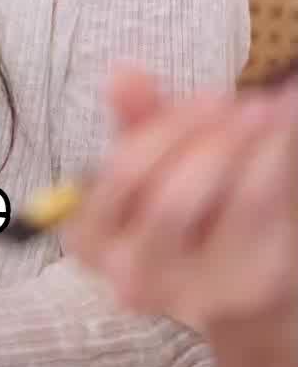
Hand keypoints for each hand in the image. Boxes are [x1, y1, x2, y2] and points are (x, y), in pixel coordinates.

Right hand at [68, 68, 297, 329]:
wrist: (228, 276)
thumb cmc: (179, 207)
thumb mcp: (149, 158)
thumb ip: (134, 118)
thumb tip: (121, 73)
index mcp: (89, 237)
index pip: (124, 174)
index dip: (170, 128)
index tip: (212, 97)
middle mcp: (130, 276)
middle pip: (172, 197)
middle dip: (213, 139)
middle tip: (248, 104)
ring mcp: (190, 293)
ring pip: (233, 202)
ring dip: (256, 144)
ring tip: (270, 110)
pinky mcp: (245, 289)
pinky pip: (269, 214)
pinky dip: (278, 162)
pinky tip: (281, 135)